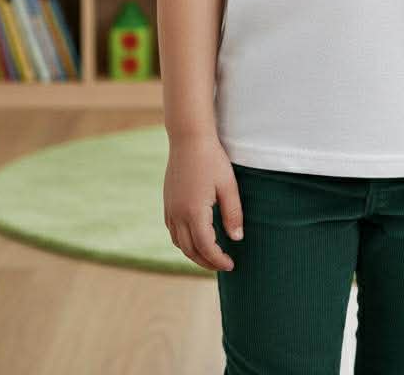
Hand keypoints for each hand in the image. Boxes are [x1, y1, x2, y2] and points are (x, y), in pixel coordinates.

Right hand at [164, 131, 242, 271]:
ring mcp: (169, 209)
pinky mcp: (167, 202)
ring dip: (194, 253)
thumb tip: (236, 239)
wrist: (188, 138)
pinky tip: (195, 238)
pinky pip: (173, 231)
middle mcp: (178, 214)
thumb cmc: (212, 159)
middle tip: (223, 265)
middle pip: (190, 250)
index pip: (206, 247)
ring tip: (210, 255)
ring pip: (179, 243)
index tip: (231, 265)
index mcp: (194, 212)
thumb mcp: (228, 186)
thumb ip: (233, 214)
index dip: (218, 260)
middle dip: (206, 262)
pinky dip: (184, 241)